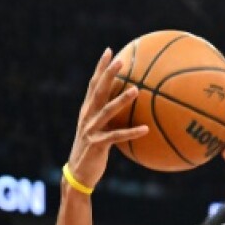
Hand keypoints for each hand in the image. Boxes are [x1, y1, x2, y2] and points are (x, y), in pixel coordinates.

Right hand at [65, 49, 148, 189]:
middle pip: (98, 90)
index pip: (94, 84)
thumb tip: (130, 110)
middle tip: (121, 60)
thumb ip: (111, 118)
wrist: (78, 173)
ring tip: (136, 89)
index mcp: (88, 110)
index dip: (100, 68)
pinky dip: (131, 133)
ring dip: (121, 100)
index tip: (109, 51)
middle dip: (108, 74)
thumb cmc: (93, 151)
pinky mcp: (97, 144)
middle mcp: (87, 116)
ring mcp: (91, 129)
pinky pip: (116, 136)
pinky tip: (145, 129)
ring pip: (106, 110)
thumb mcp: (101, 131)